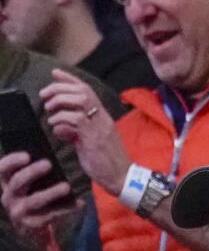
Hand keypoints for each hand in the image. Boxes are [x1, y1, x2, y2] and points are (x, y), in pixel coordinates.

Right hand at [0, 150, 75, 236]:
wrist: (34, 228)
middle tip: (49, 163)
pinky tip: (79, 203)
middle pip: (18, 181)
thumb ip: (35, 174)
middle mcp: (8, 197)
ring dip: (52, 192)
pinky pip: (50, 215)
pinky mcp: (31, 225)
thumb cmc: (35, 198)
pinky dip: (65, 209)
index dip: (12, 161)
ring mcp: (18, 212)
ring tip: (67, 186)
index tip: (27, 155)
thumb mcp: (30, 186)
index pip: (2, 169)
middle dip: (33, 171)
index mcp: (7, 183)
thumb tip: (50, 161)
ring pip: (35, 200)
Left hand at [40, 71, 128, 190]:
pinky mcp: (93, 138)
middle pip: (81, 92)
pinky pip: (74, 121)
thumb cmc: (107, 161)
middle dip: (59, 89)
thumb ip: (79, 128)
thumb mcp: (92, 139)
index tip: (55, 73)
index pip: (87, 90)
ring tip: (51, 115)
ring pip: (78, 102)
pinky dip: (60, 123)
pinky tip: (59, 133)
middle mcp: (102, 118)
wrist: (121, 177)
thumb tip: (62, 123)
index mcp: (102, 116)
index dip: (70, 79)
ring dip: (59, 105)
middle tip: (45, 96)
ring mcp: (98, 127)